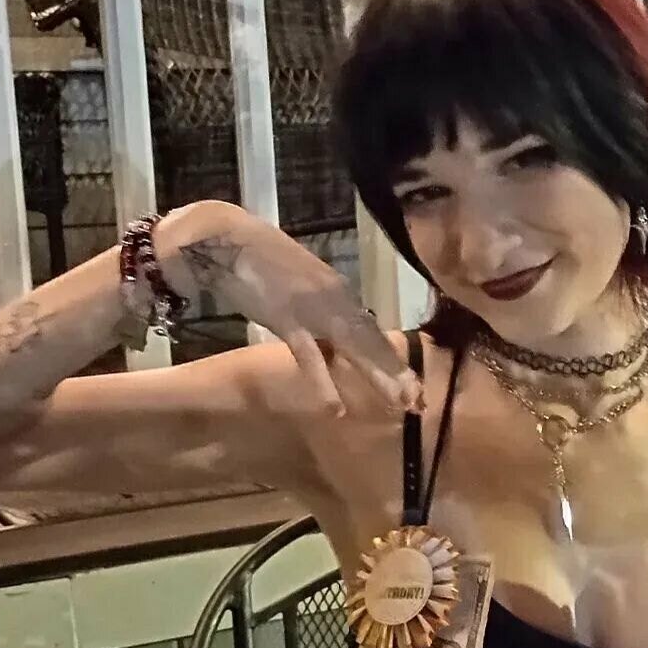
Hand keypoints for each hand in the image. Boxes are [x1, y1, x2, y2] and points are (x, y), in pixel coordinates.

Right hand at [156, 202, 422, 416]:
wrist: (227, 237)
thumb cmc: (257, 262)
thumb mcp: (297, 291)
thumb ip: (317, 316)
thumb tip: (332, 345)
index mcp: (337, 294)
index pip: (370, 332)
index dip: (390, 360)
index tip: (412, 386)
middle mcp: (335, 300)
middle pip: (371, 342)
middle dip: (396, 372)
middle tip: (419, 402)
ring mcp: (314, 309)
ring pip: (355, 348)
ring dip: (379, 376)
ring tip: (402, 403)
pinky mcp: (287, 317)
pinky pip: (310, 356)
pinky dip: (323, 383)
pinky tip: (335, 409)